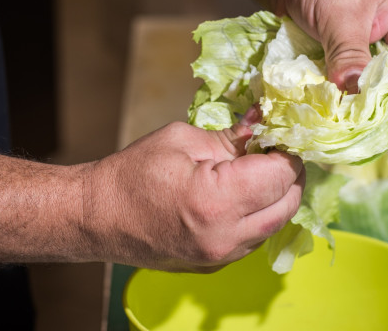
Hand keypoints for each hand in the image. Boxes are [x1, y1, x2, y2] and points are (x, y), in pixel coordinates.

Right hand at [80, 121, 304, 272]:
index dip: (287, 152)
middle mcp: (226, 237)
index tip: (280, 136)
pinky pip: (255, 238)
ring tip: (260, 172)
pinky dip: (260, 215)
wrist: (97, 217)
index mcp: (217, 200)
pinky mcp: (216, 265)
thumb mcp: (183, 140)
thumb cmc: (133, 173)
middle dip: (290, 175)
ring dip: (278, 197)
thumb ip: (231, 136)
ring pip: (276, 225)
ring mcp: (222, 257)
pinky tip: (244, 196)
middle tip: (276, 151)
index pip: (281, 175)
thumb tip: (264, 121)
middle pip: (288, 204)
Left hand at [273, 0, 387, 113]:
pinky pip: (356, 84)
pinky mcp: (354, 57)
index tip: (371, 114)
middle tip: (354, 118)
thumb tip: (353, 90)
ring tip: (341, 112)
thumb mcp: (338, 13)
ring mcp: (377, 48)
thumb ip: (349, 53)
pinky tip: (331, 101)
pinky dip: (345, 94)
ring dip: (360, 101)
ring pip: (379, 88)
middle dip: (381, 103)